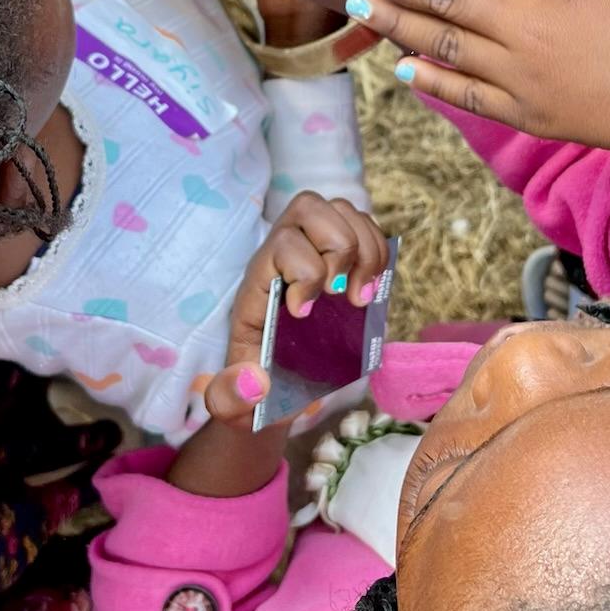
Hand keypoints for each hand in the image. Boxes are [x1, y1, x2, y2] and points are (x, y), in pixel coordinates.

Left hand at [171, 192, 390, 499]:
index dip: (304, 271)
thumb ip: (230, 398)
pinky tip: (374, 286)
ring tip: (363, 295)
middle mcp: (282, 254)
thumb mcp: (233, 404)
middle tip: (346, 298)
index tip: (306, 314)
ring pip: (341, 209)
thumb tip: (255, 381)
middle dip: (340, 249)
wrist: (272, 387)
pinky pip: (364, 225)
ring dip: (365, 249)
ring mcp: (312, 247)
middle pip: (310, 206)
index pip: (280, 244)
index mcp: (257, 283)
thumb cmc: (254, 389)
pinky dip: (378, 250)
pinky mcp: (339, 254)